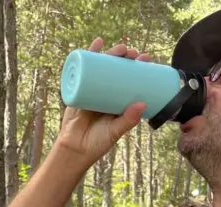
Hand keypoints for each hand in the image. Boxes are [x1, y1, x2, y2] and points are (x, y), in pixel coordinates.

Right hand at [53, 37, 149, 168]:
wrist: (74, 149)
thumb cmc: (97, 143)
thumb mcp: (116, 131)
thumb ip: (128, 120)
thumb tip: (143, 104)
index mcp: (117, 102)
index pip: (130, 81)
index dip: (138, 69)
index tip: (146, 60)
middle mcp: (106, 93)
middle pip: (116, 71)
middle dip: (125, 59)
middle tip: (133, 53)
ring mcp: (92, 90)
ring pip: (102, 67)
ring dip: (111, 54)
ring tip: (120, 48)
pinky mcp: (78, 89)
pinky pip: (83, 70)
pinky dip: (89, 55)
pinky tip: (98, 43)